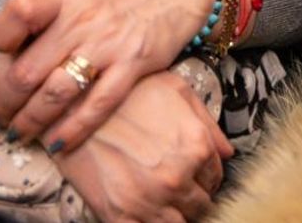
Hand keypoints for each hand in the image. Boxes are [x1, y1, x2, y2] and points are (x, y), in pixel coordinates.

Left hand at [0, 0, 215, 152]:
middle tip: (1, 117)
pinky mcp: (132, 64)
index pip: (17, 15)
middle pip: (28, 71)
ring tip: (21, 133)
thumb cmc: (112, 0)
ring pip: (57, 93)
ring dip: (32, 121)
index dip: (1, 44)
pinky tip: (58, 143)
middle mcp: (81, 18)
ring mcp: (107, 43)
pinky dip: (73, 129)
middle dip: (6, 102)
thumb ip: (41, 11)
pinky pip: (97, 104)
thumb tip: (4, 46)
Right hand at [53, 70, 232, 222]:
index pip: (215, 177)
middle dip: (192, 197)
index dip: (205, 177)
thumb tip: (228, 153)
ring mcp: (149, 200)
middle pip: (200, 205)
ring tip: (163, 201)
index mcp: (195, 146)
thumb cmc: (126, 91)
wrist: (73, 105)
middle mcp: (178, 177)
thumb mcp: (176, 91)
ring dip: (175, 214)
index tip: (193, 175)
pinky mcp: (120, 216)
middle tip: (177, 189)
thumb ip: (207, 123)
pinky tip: (146, 212)